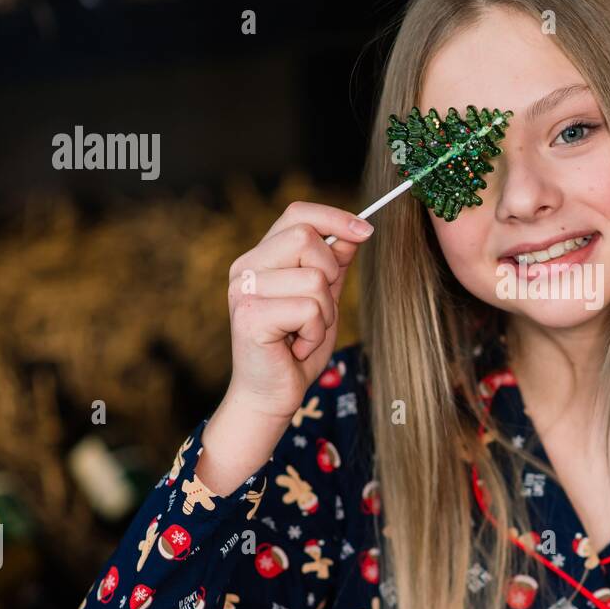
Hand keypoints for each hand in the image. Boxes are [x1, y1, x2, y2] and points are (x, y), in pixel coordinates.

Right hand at [222, 200, 372, 422]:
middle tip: (317, 308)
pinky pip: (309, 308)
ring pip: (314, 278)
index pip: (296, 214)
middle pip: (306, 238)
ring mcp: (244, 291)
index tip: (365, 231)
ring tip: (304, 332)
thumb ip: (334, 264)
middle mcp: (245, 268)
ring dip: (324, 313)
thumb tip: (355, 230)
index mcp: (260, 257)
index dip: (333, 217)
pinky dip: (314, 332)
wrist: (271, 394)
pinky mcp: (250, 316)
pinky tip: (296, 346)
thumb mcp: (323, 299)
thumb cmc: (295, 347)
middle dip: (330, 273)